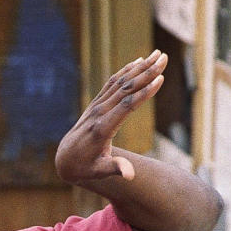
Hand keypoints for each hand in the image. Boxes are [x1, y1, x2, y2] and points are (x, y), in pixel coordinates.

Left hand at [55, 51, 166, 184]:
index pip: (125, 106)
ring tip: (158, 55)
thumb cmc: (85, 168)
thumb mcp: (99, 172)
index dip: (143, 93)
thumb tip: (130, 175)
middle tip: (164, 58)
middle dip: (146, 72)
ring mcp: (97, 106)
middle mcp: (99, 113)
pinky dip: (127, 71)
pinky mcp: (97, 103)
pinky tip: (139, 61)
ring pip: (120, 82)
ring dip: (140, 67)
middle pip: (126, 88)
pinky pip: (113, 83)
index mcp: (102, 128)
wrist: (66, 158)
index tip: (160, 79)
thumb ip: (115, 169)